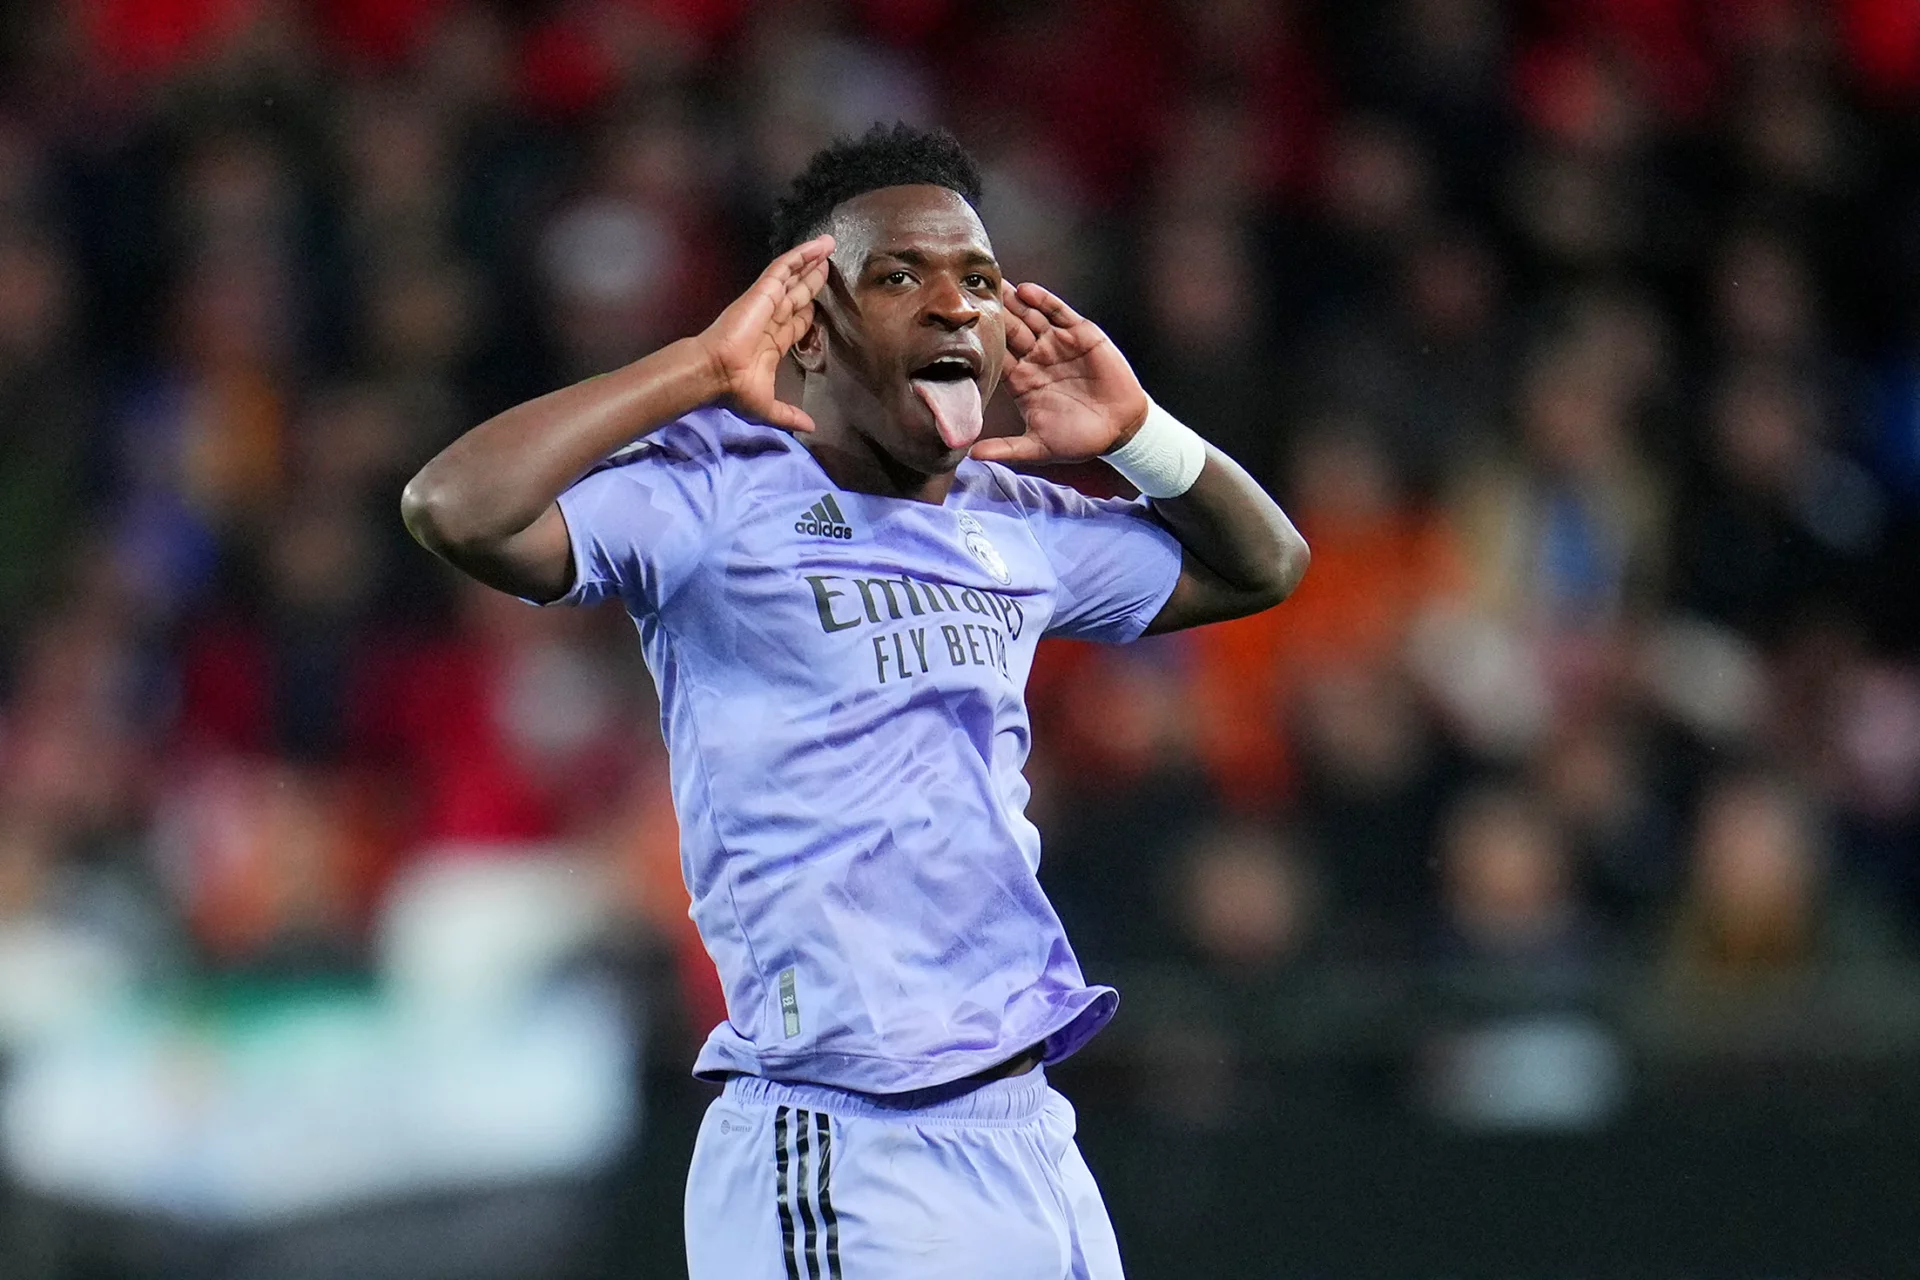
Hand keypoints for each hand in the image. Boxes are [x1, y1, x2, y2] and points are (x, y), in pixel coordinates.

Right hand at [698, 235, 832, 432]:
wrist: (717, 373)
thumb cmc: (736, 389)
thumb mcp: (769, 408)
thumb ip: (790, 415)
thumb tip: (810, 428)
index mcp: (771, 342)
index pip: (795, 322)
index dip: (809, 312)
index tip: (820, 305)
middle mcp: (770, 318)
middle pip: (797, 294)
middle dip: (812, 280)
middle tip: (828, 267)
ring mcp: (766, 302)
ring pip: (792, 276)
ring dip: (811, 261)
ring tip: (829, 245)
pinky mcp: (763, 291)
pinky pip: (784, 267)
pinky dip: (801, 255)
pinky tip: (818, 245)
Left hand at [969, 282, 1149, 464]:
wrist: (1120, 428)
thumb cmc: (1079, 440)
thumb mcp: (1038, 447)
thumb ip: (1006, 448)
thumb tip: (971, 456)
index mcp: (1021, 380)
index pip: (995, 356)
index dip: (977, 343)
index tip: (953, 329)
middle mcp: (1035, 357)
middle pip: (1009, 330)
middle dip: (992, 313)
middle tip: (968, 292)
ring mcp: (1057, 343)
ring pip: (1030, 316)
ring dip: (1013, 301)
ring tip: (994, 284)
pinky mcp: (1080, 333)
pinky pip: (1059, 312)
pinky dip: (1044, 301)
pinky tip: (1026, 291)